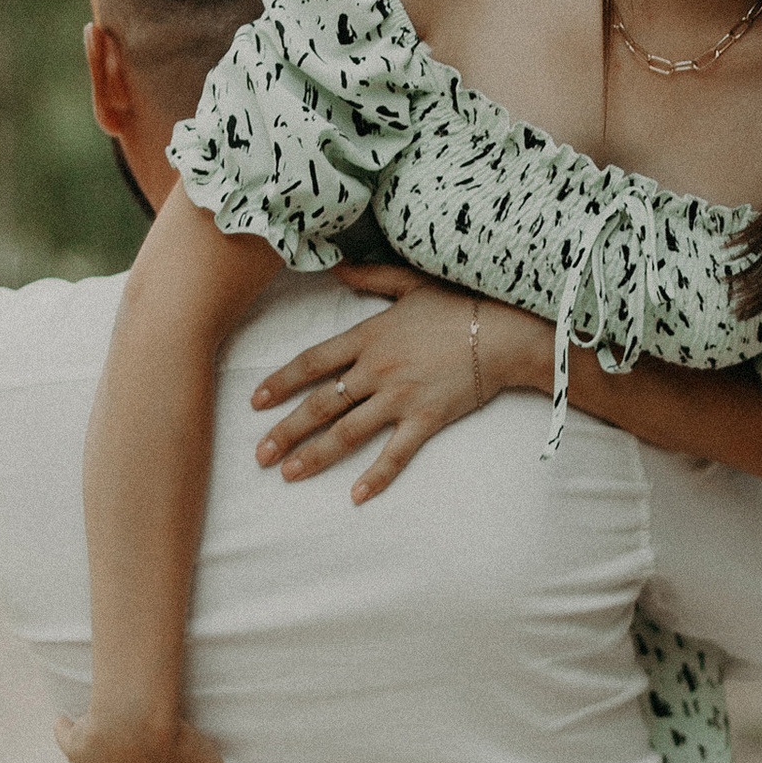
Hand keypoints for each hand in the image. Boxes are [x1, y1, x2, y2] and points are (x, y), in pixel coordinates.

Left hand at [250, 265, 550, 498]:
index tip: (256, 401)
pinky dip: (376, 476)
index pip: (313, 362)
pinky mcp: (427, 419)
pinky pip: (396, 453)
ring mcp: (401, 396)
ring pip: (347, 431)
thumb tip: (338, 265)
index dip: (281, 382)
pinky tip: (357, 497)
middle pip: (321, 404)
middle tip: (259, 455)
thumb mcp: (411, 283)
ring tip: (288, 474)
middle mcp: (377, 369)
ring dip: (315, 455)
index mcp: (369, 336)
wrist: (505, 330)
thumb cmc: (461, 304)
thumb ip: (371, 276)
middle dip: (286, 431)